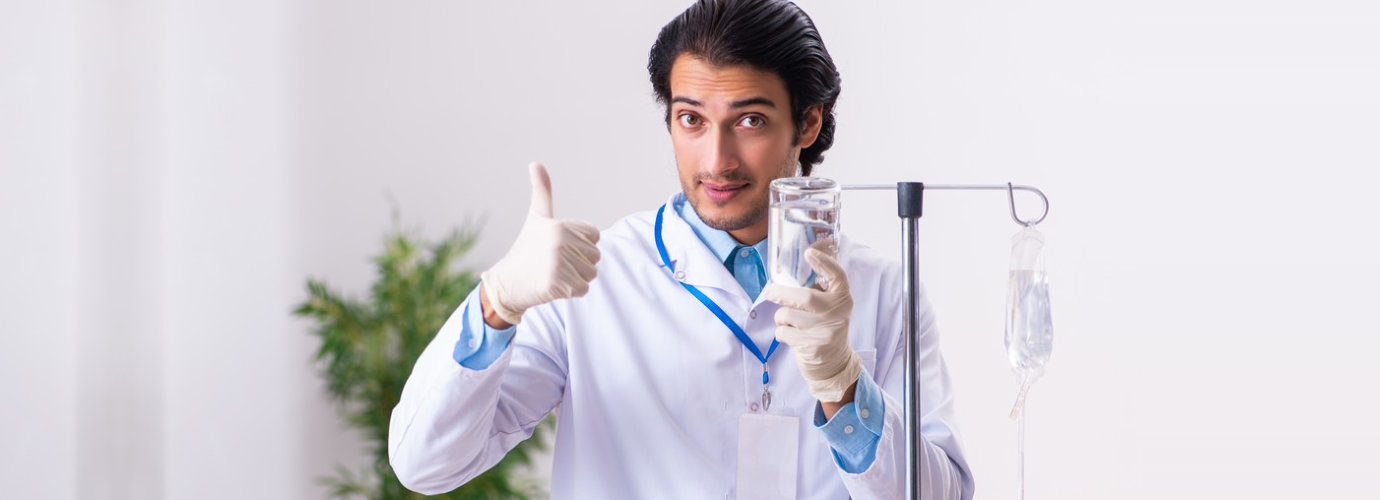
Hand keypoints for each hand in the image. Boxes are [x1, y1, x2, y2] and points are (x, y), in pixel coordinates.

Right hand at [479, 162, 600, 325]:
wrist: (506, 283)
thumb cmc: (525, 250)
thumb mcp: (536, 218)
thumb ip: (542, 192)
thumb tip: (535, 163)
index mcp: (559, 225)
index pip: (594, 236)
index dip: (581, 245)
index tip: (559, 247)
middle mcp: (560, 242)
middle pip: (595, 257)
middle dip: (579, 264)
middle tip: (554, 263)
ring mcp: (558, 263)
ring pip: (591, 274)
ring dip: (576, 279)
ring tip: (553, 274)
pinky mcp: (557, 283)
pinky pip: (583, 289)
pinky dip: (571, 292)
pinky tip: (553, 286)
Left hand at [760, 245, 861, 402]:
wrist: (834, 363)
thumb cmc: (825, 327)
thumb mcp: (830, 307)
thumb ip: (820, 289)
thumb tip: (797, 264)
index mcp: (843, 299)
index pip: (838, 276)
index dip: (824, 262)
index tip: (809, 252)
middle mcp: (838, 314)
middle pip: (805, 297)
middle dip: (782, 293)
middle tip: (770, 292)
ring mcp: (826, 332)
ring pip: (788, 316)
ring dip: (781, 317)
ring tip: (790, 321)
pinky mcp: (812, 347)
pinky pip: (783, 332)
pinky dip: (781, 332)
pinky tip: (792, 335)